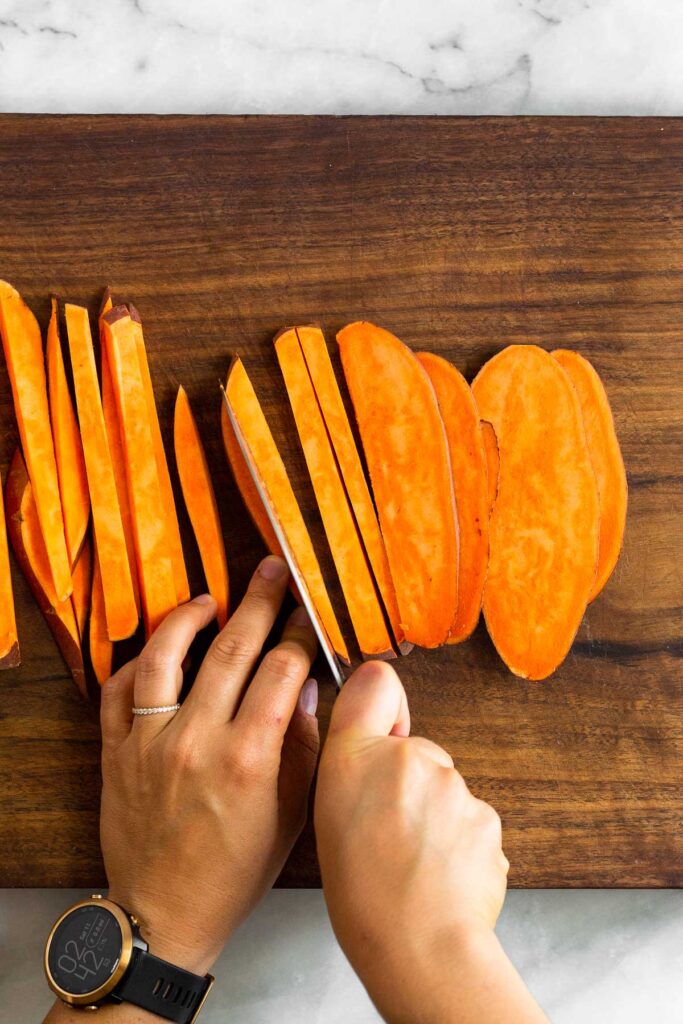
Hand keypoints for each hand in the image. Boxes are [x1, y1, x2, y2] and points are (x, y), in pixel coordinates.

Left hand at [99, 555, 318, 975]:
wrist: (165, 912)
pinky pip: (120, 689)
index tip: (307, 616)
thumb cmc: (235, 871)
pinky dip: (140, 659)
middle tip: (270, 570)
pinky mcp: (116, 751)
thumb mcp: (291, 815)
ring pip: (166, 655)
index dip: (299, 635)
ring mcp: (150, 743)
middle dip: (258, 601)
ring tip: (210, 600)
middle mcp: (197, 740)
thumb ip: (303, 746)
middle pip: (232, 649)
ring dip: (190, 617)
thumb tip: (306, 686)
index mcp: (249, 759)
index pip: (280, 671)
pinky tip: (161, 648)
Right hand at [315, 661, 545, 1023]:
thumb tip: (375, 750)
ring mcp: (453, 784)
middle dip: (408, 780)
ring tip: (413, 861)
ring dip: (434, 814)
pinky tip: (440, 871)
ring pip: (444, 787)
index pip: (374, 682)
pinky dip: (459, 840)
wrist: (419, 945)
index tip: (382, 719)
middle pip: (414, 748)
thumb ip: (354, 769)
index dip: (381, 699)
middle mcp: (408, 757)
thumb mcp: (328, 817)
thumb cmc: (364, 896)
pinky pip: (470, 818)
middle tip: (389, 829)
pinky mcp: (487, 813)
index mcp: (355, 757)